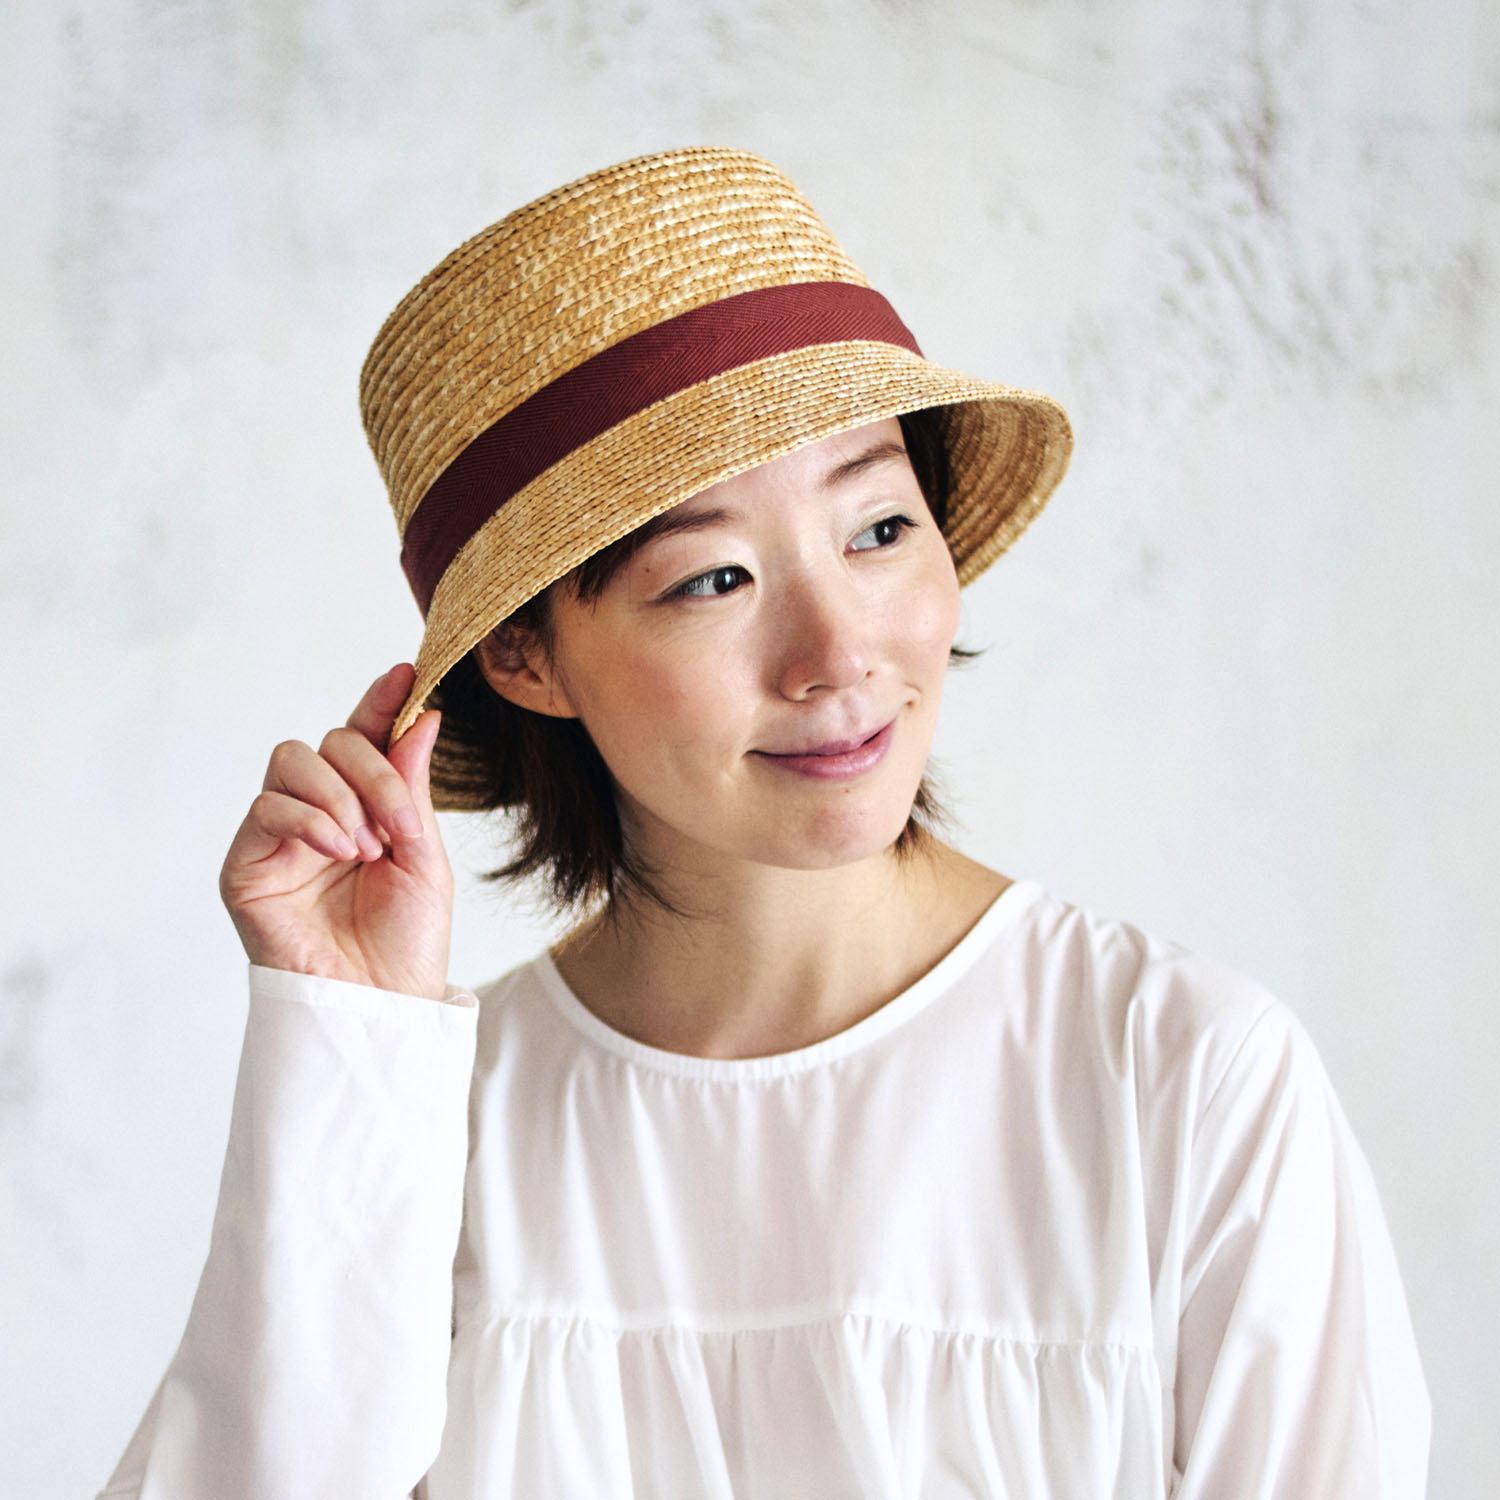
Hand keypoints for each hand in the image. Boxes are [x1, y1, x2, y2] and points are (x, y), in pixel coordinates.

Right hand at [219, 664, 454, 1001]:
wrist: (382, 1002)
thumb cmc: (406, 939)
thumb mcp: (424, 854)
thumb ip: (411, 786)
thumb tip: (421, 715)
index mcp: (366, 806)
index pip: (366, 738)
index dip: (382, 702)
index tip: (408, 673)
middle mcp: (320, 812)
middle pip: (331, 741)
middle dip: (374, 771)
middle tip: (401, 825)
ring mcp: (280, 836)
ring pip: (293, 762)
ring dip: (341, 796)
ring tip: (368, 848)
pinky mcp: (247, 864)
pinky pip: (268, 807)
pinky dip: (310, 819)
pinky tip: (341, 851)